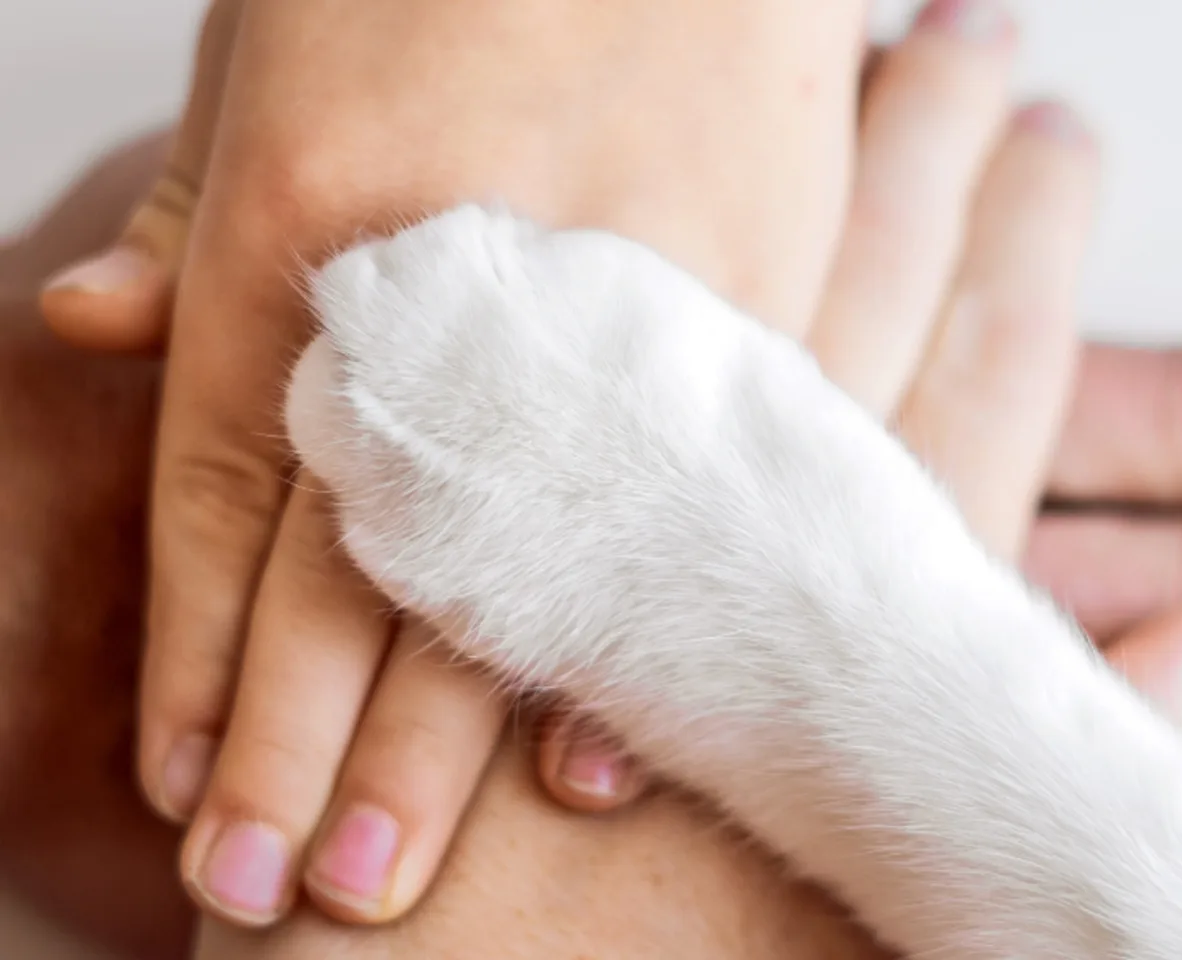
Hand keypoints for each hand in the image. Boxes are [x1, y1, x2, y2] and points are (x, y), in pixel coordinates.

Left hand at [41, 0, 866, 928]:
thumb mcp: (277, 32)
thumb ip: (193, 202)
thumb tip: (86, 330)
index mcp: (307, 204)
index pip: (219, 482)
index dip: (188, 645)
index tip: (176, 777)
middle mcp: (449, 274)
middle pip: (346, 562)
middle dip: (292, 741)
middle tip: (266, 887)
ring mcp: (615, 299)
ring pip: (508, 569)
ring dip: (434, 742)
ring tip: (385, 870)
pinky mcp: (757, 297)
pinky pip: (678, 511)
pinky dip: (623, 641)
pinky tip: (581, 760)